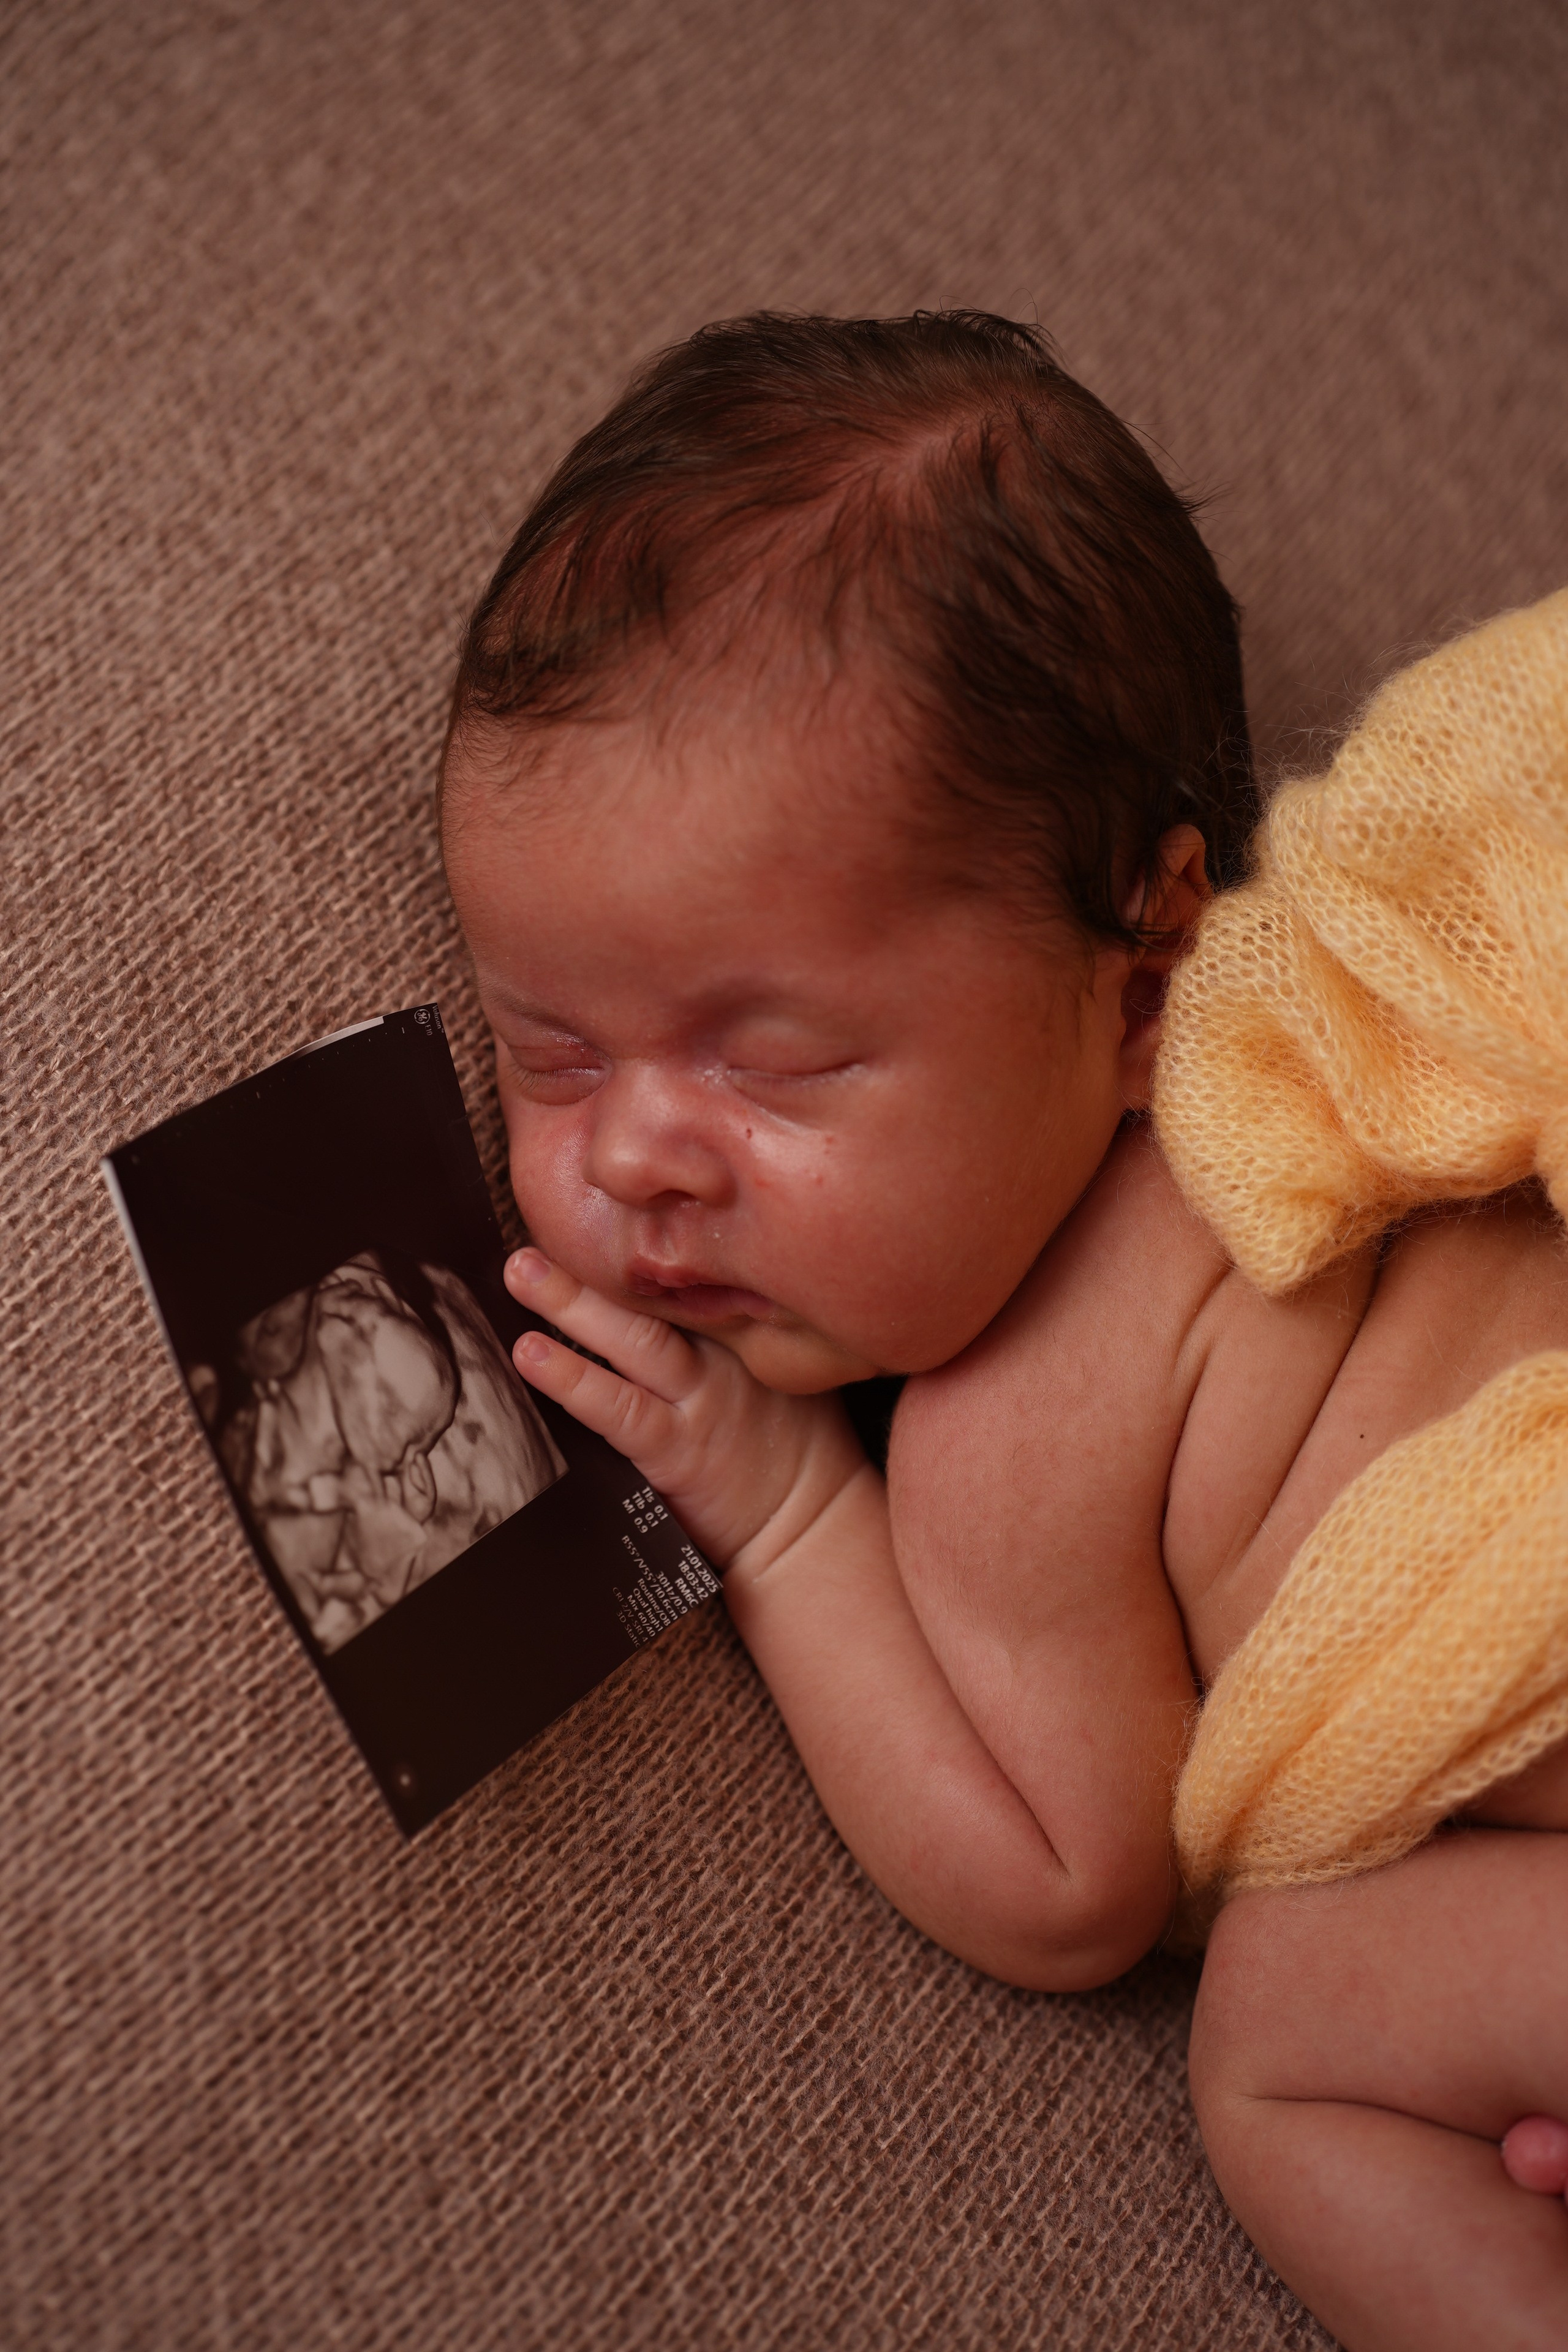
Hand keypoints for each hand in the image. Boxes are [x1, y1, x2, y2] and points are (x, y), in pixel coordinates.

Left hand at [502, 1249, 867, 1574]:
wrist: (813, 1524)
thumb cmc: (795, 1446)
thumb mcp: (776, 1367)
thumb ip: (732, 1328)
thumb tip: (671, 1287)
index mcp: (746, 1323)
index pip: (684, 1269)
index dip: (634, 1237)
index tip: (589, 1206)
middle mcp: (724, 1351)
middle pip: (656, 1290)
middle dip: (594, 1256)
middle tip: (531, 1228)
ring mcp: (700, 1398)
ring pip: (632, 1338)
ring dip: (571, 1303)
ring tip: (521, 1273)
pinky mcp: (677, 1447)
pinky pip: (617, 1407)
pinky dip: (570, 1379)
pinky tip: (531, 1354)